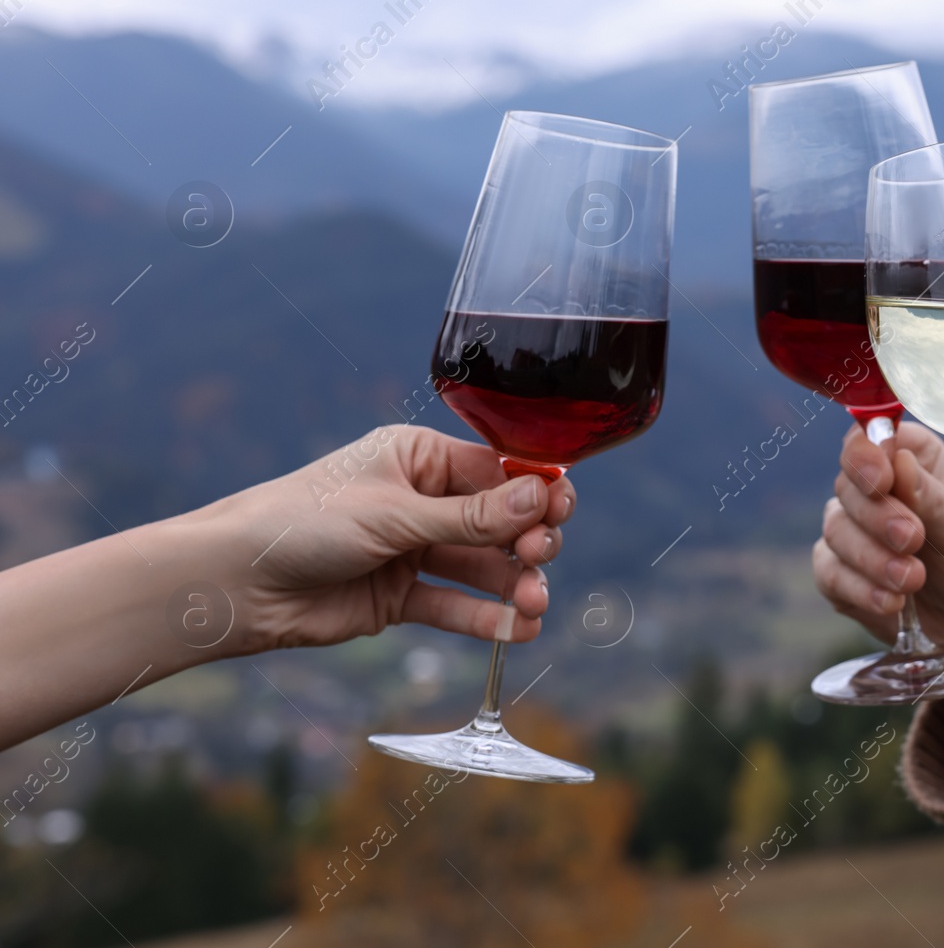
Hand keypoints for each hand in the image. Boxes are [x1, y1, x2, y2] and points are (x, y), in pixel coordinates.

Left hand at [191, 424, 573, 655]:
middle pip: (498, 520)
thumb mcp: (394, 514)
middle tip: (540, 556)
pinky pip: (454, 604)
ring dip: (513, 584)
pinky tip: (517, 630)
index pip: (496, 469)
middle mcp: (421, 500)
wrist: (236, 584)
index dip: (535, 490)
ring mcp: (413, 549)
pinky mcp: (400, 597)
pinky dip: (486, 618)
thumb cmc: (303, 523)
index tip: (562, 510)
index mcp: (418, 457)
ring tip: (533, 605)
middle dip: (527, 539)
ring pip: (482, 566)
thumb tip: (540, 495)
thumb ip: (471, 515)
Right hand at [813, 422, 943, 651]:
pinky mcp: (843, 574)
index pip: (870, 438)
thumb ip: (932, 498)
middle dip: (877, 514)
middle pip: (848, 484)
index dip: (867, 453)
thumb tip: (897, 460)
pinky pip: (830, 573)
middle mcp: (879, 490)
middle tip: (913, 538)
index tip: (882, 478)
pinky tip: (892, 602)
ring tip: (912, 579)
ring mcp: (856, 531)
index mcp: (914, 460)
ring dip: (872, 557)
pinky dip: (860, 589)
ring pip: (836, 529)